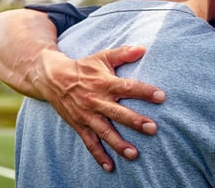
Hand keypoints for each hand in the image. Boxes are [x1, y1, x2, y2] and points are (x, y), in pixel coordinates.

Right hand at [31, 45, 164, 171]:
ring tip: (134, 154)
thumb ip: (123, 53)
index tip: (161, 96)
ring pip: (104, 131)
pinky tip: (110, 167)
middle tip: (152, 128)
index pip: (127, 87)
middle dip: (135, 121)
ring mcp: (87, 115)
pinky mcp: (79, 125)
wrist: (52, 78)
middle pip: (118, 113)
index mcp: (104, 83)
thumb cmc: (84, 67)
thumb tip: (143, 48)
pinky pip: (89, 143)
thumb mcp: (102, 57)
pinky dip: (99, 156)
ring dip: (119, 143)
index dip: (144, 92)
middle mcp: (96, 100)